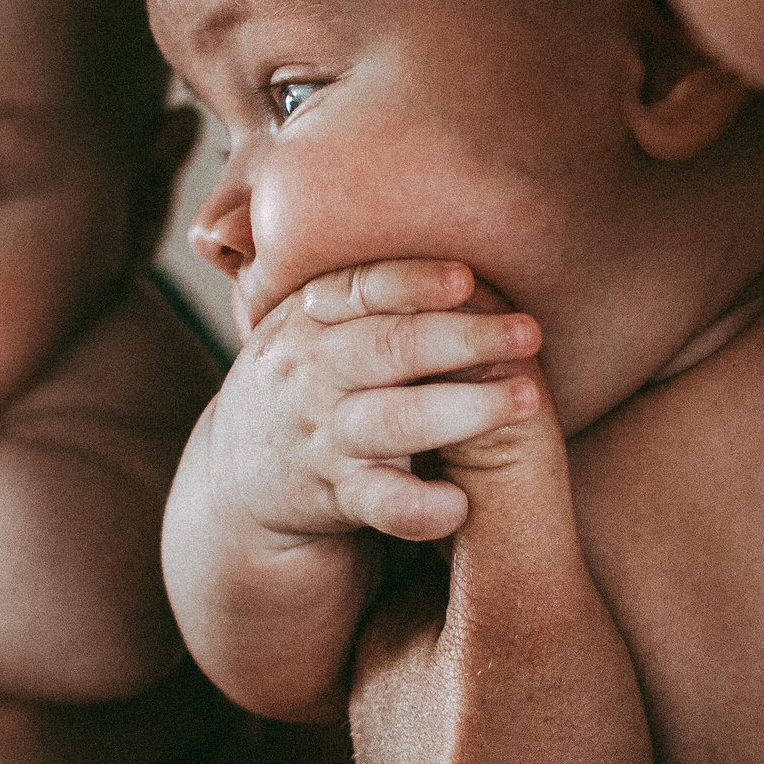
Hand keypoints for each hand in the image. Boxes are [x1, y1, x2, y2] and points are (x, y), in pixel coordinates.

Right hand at [0, 515, 252, 763]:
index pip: (114, 529)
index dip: (141, 496)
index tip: (142, 482)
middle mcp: (34, 698)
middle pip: (173, 618)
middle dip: (180, 590)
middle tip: (184, 563)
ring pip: (207, 710)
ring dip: (206, 675)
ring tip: (191, 643)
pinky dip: (216, 762)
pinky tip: (201, 735)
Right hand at [164, 260, 545, 721]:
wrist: (235, 484)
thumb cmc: (306, 387)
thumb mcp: (311, 330)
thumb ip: (367, 297)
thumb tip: (471, 257)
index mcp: (310, 319)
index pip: (361, 288)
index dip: (414, 282)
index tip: (467, 278)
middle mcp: (312, 372)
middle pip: (389, 348)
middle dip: (463, 339)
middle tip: (529, 334)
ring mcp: (322, 436)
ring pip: (394, 422)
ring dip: (464, 410)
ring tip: (525, 400)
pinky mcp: (333, 497)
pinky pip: (382, 503)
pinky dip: (421, 506)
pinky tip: (460, 504)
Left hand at [348, 370, 663, 763]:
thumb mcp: (525, 625)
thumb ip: (511, 501)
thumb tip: (498, 365)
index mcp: (402, 622)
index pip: (436, 482)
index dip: (483, 409)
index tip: (531, 336)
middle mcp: (406, 684)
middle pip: (462, 555)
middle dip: (507, 496)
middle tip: (573, 423)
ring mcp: (449, 759)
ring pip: (490, 636)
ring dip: (541, 590)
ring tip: (606, 551)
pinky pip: (526, 708)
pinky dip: (560, 670)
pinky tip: (611, 687)